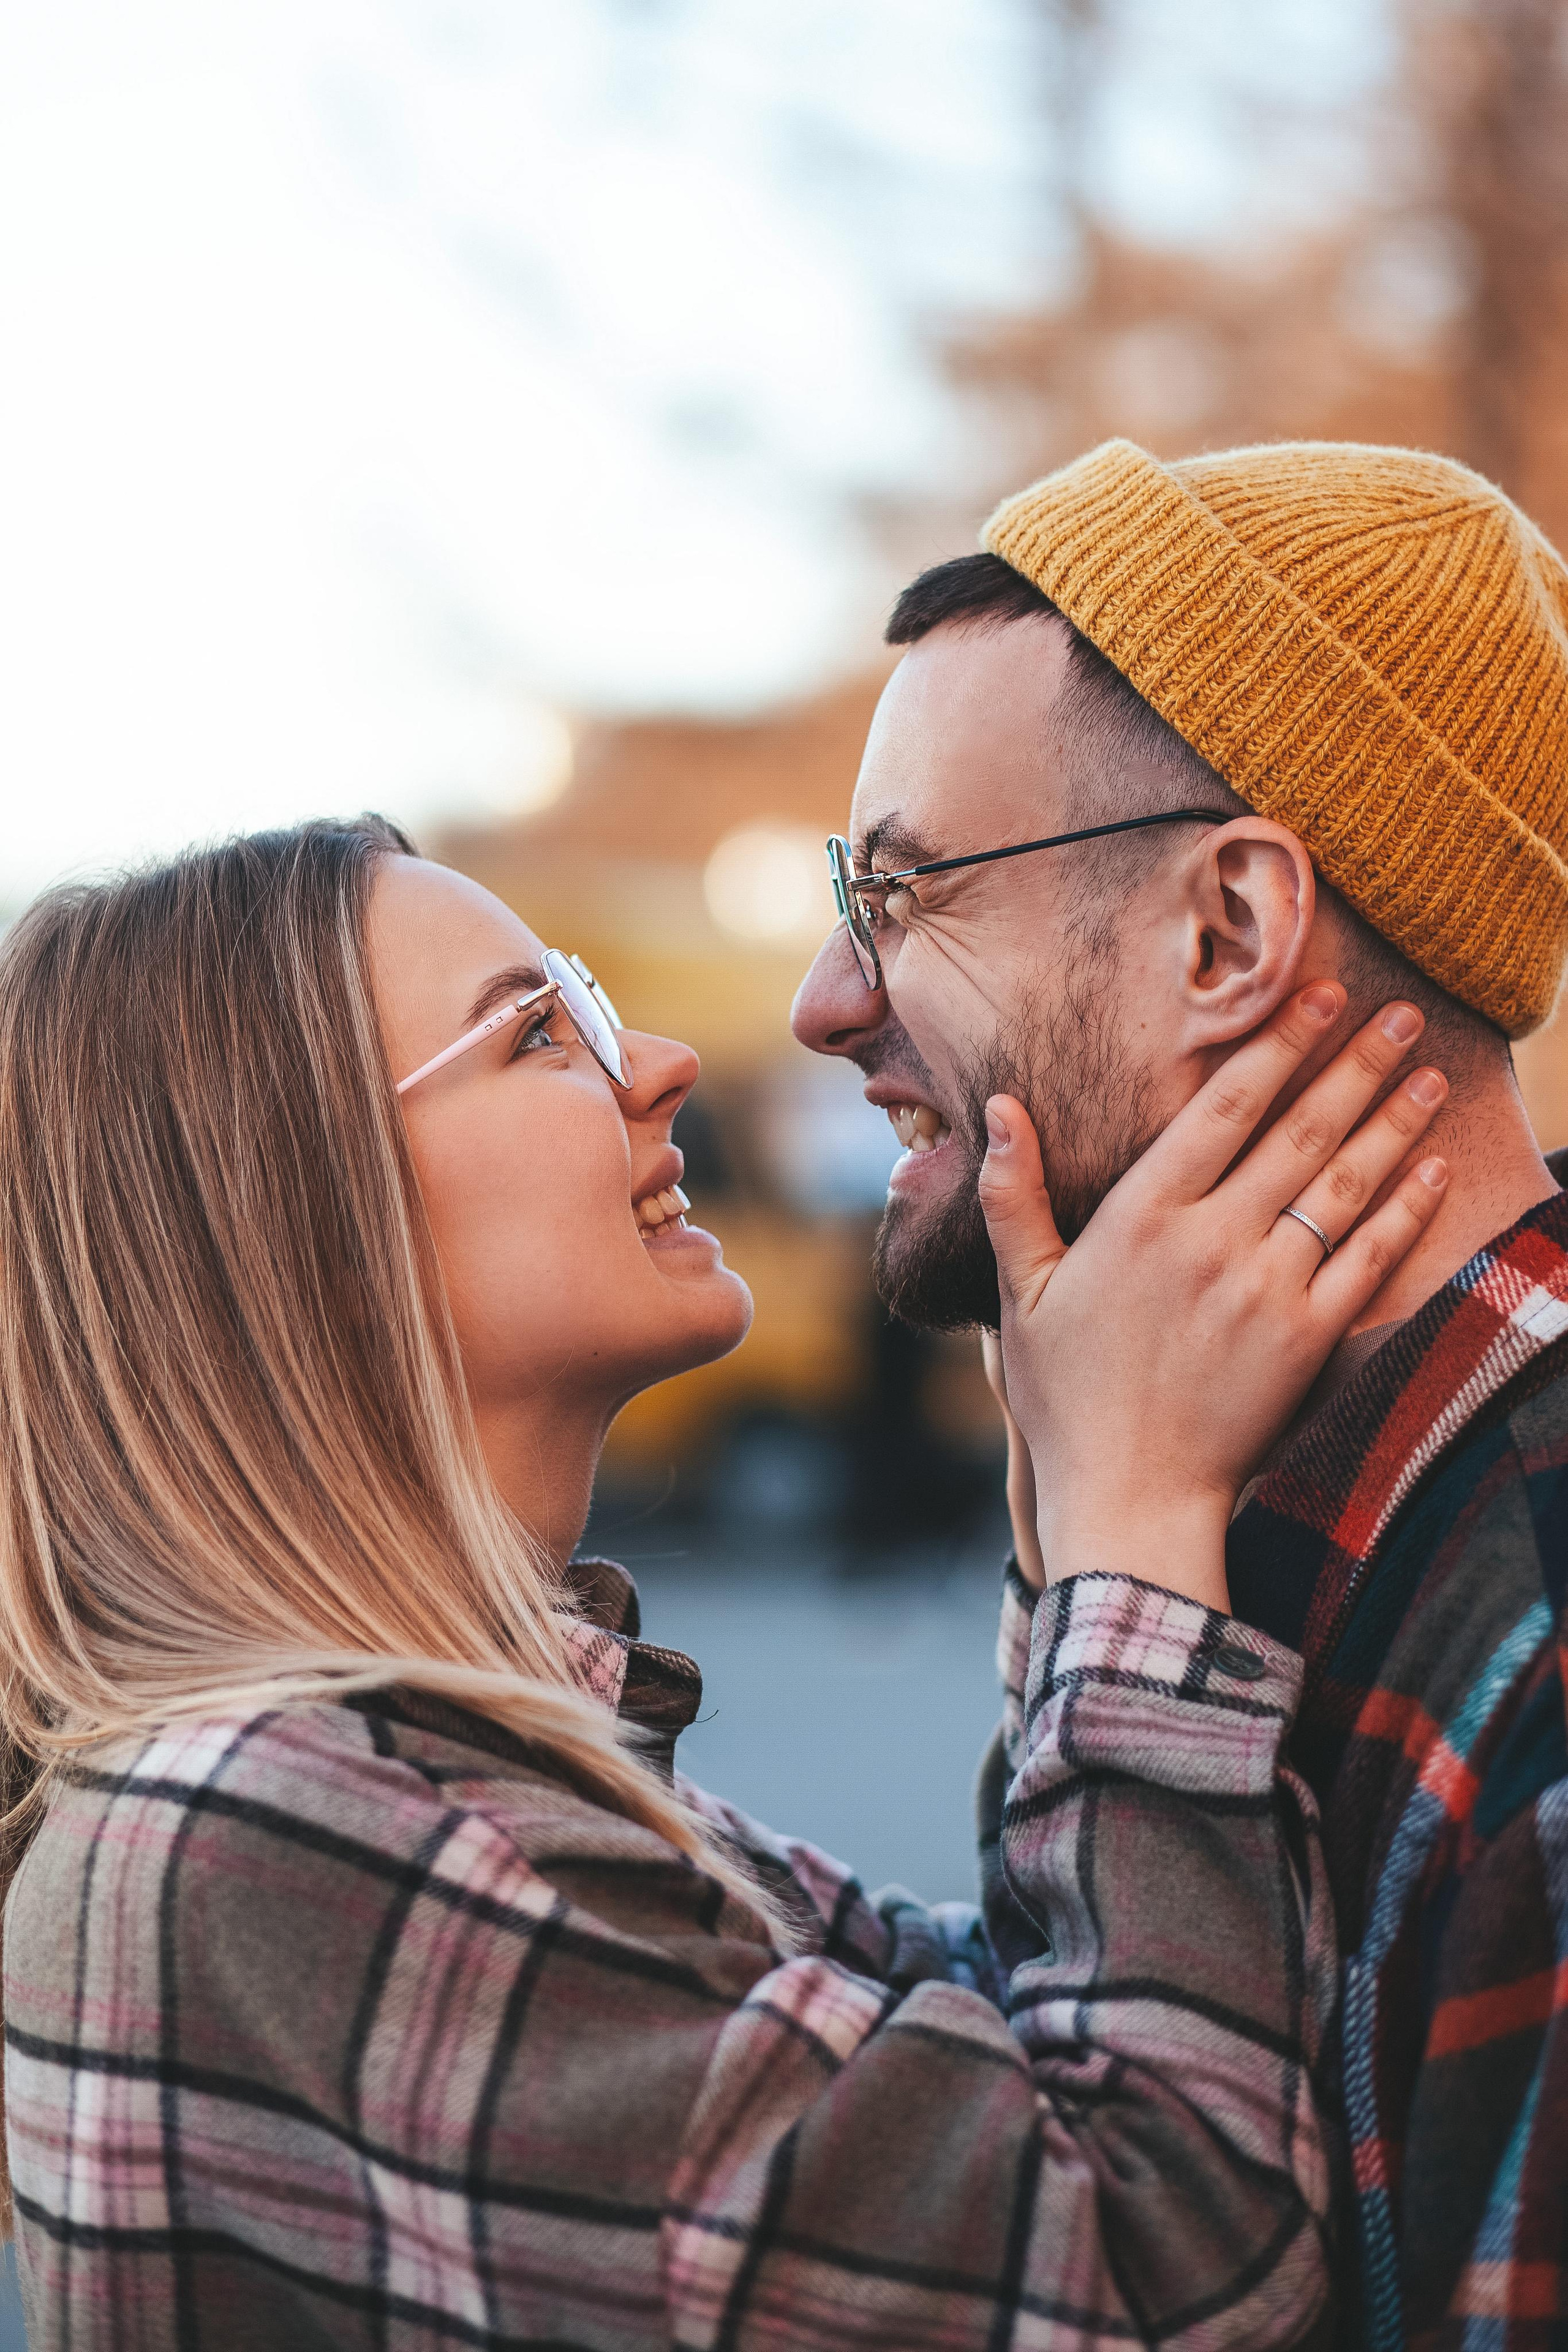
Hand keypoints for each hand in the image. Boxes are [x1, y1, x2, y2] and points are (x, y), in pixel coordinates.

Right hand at [979, 986, 1449, 1611]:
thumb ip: (1013, 1195)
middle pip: (1299, 1131)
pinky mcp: (1308, 1338)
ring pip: (1343, 1183)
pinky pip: (1369, 1257)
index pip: (1224, 1108)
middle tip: (1398, 1014)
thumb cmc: (1066, 1395)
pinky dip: (1405, 1208)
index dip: (1277, 1045)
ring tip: (1427, 1069)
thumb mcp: (1020, 1291)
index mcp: (1141, 1216)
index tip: (1318, 997)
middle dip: (1354, 1063)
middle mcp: (1211, 1240)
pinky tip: (1431, 1168)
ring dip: (1392, 1121)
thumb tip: (1002, 1106)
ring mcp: (1267, 1288)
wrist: (1128, 1497)